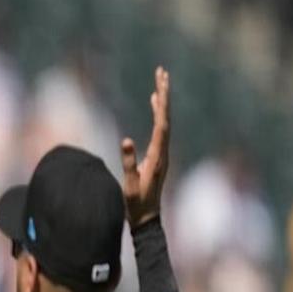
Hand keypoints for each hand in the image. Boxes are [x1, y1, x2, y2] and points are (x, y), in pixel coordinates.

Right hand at [121, 66, 169, 227]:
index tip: (159, 83)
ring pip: (164, 122)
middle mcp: (163, 152)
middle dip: (164, 94)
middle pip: (166, 118)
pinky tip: (154, 106)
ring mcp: (162, 154)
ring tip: (159, 83)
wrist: (147, 220)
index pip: (161, 123)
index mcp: (157, 156)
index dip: (161, 102)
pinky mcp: (158, 157)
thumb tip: (126, 139)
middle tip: (162, 72)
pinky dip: (158, 114)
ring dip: (162, 102)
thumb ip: (128, 163)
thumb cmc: (136, 205)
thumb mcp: (129, 185)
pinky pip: (160, 130)